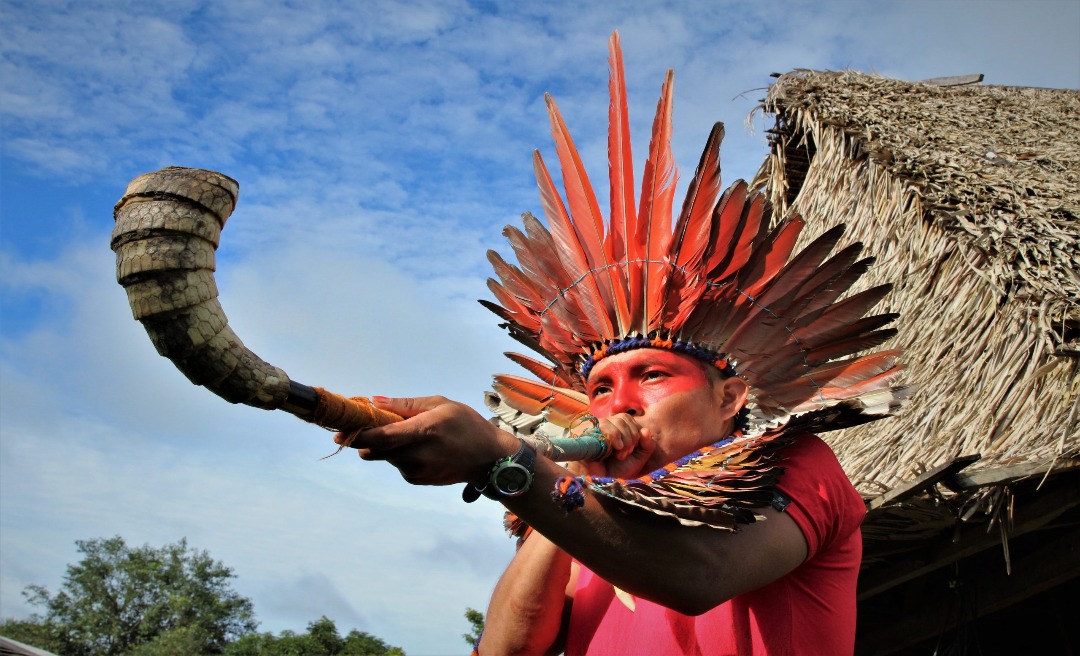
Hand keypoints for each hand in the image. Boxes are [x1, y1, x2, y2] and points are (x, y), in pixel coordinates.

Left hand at [335, 396, 519, 485]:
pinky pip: (397, 464)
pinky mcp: (417, 480)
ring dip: (385, 445)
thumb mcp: (440, 404)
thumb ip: (405, 405)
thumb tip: (374, 402)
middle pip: (375, 449)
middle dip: (364, 438)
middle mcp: (417, 455)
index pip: (381, 436)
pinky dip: (399, 454)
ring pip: (385, 456)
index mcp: (423, 432)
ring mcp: (416, 471)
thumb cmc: (466, 425)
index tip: (340, 429)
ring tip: (407, 433)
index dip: (358, 434)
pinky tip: (419, 447)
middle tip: (359, 425)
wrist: (489, 459)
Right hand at [578, 413, 654, 478]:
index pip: (628, 418)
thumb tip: (645, 430)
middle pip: (622, 418)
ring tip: (618, 455)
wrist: (600, 482)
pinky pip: (603, 426)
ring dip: (621, 439)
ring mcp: (594, 429)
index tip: (632, 450)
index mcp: (616, 428)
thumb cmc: (617, 471)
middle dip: (630, 438)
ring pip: (613, 421)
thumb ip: (647, 445)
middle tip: (624, 455)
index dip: (635, 432)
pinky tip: (611, 450)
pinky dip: (612, 437)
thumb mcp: (638, 459)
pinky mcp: (585, 433)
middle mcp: (604, 426)